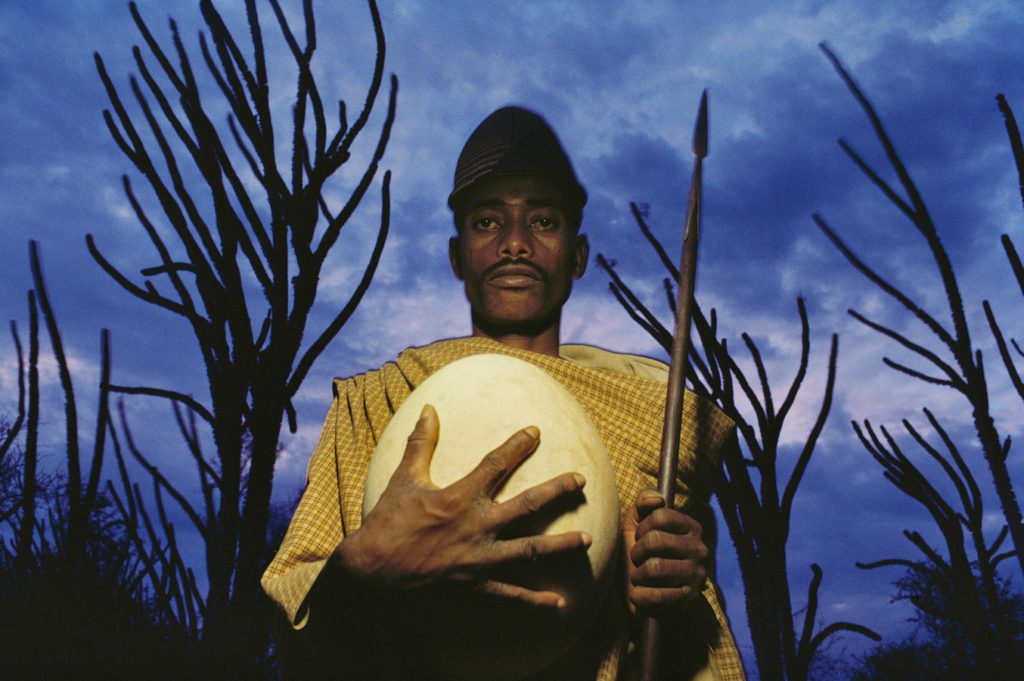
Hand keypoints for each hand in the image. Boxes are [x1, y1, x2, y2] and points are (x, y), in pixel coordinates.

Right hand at [334, 404, 590, 607]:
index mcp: (460, 497)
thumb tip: (430, 409)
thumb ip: (420, 443)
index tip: (536, 432)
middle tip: (580, 480)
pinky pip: (511, 594)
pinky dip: (535, 600)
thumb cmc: (387, 522)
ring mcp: (479, 558)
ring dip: (560, 544)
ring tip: (587, 539)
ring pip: (529, 549)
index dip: (518, 445)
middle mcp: (477, 525)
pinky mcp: (475, 585)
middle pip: (527, 504)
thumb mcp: (404, 478)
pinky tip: (559, 602)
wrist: (372, 571)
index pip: (496, 464)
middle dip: (557, 491)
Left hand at [622, 489, 706, 618]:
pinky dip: (640, 596)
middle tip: (637, 561)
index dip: (641, 528)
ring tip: (639, 578)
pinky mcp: (689, 600)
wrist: (643, 597)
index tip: (640, 538)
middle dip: (636, 552)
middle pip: (655, 540)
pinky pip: (656, 596)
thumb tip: (656, 498)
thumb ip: (643, 504)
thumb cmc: (639, 555)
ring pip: (654, 568)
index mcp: (690, 527)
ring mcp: (697, 575)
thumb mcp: (635, 525)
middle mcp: (699, 549)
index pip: (660, 515)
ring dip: (637, 575)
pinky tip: (640, 595)